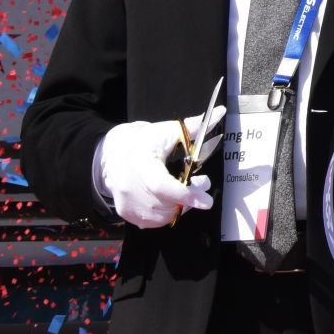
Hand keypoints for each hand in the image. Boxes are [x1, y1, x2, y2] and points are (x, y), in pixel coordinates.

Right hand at [98, 106, 222, 229]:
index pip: (161, 185)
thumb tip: (220, 112)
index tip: (206, 200)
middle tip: (203, 183)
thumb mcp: (168, 130)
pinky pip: (153, 222)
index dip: (185, 195)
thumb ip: (194, 126)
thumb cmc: (144, 140)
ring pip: (162, 217)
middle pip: (165, 204)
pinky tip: (172, 199)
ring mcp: (126, 203)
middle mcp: (129, 187)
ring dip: (180, 207)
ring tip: (188, 190)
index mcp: (140, 163)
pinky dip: (167, 213)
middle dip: (190, 198)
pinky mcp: (126, 213)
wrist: (112, 153)